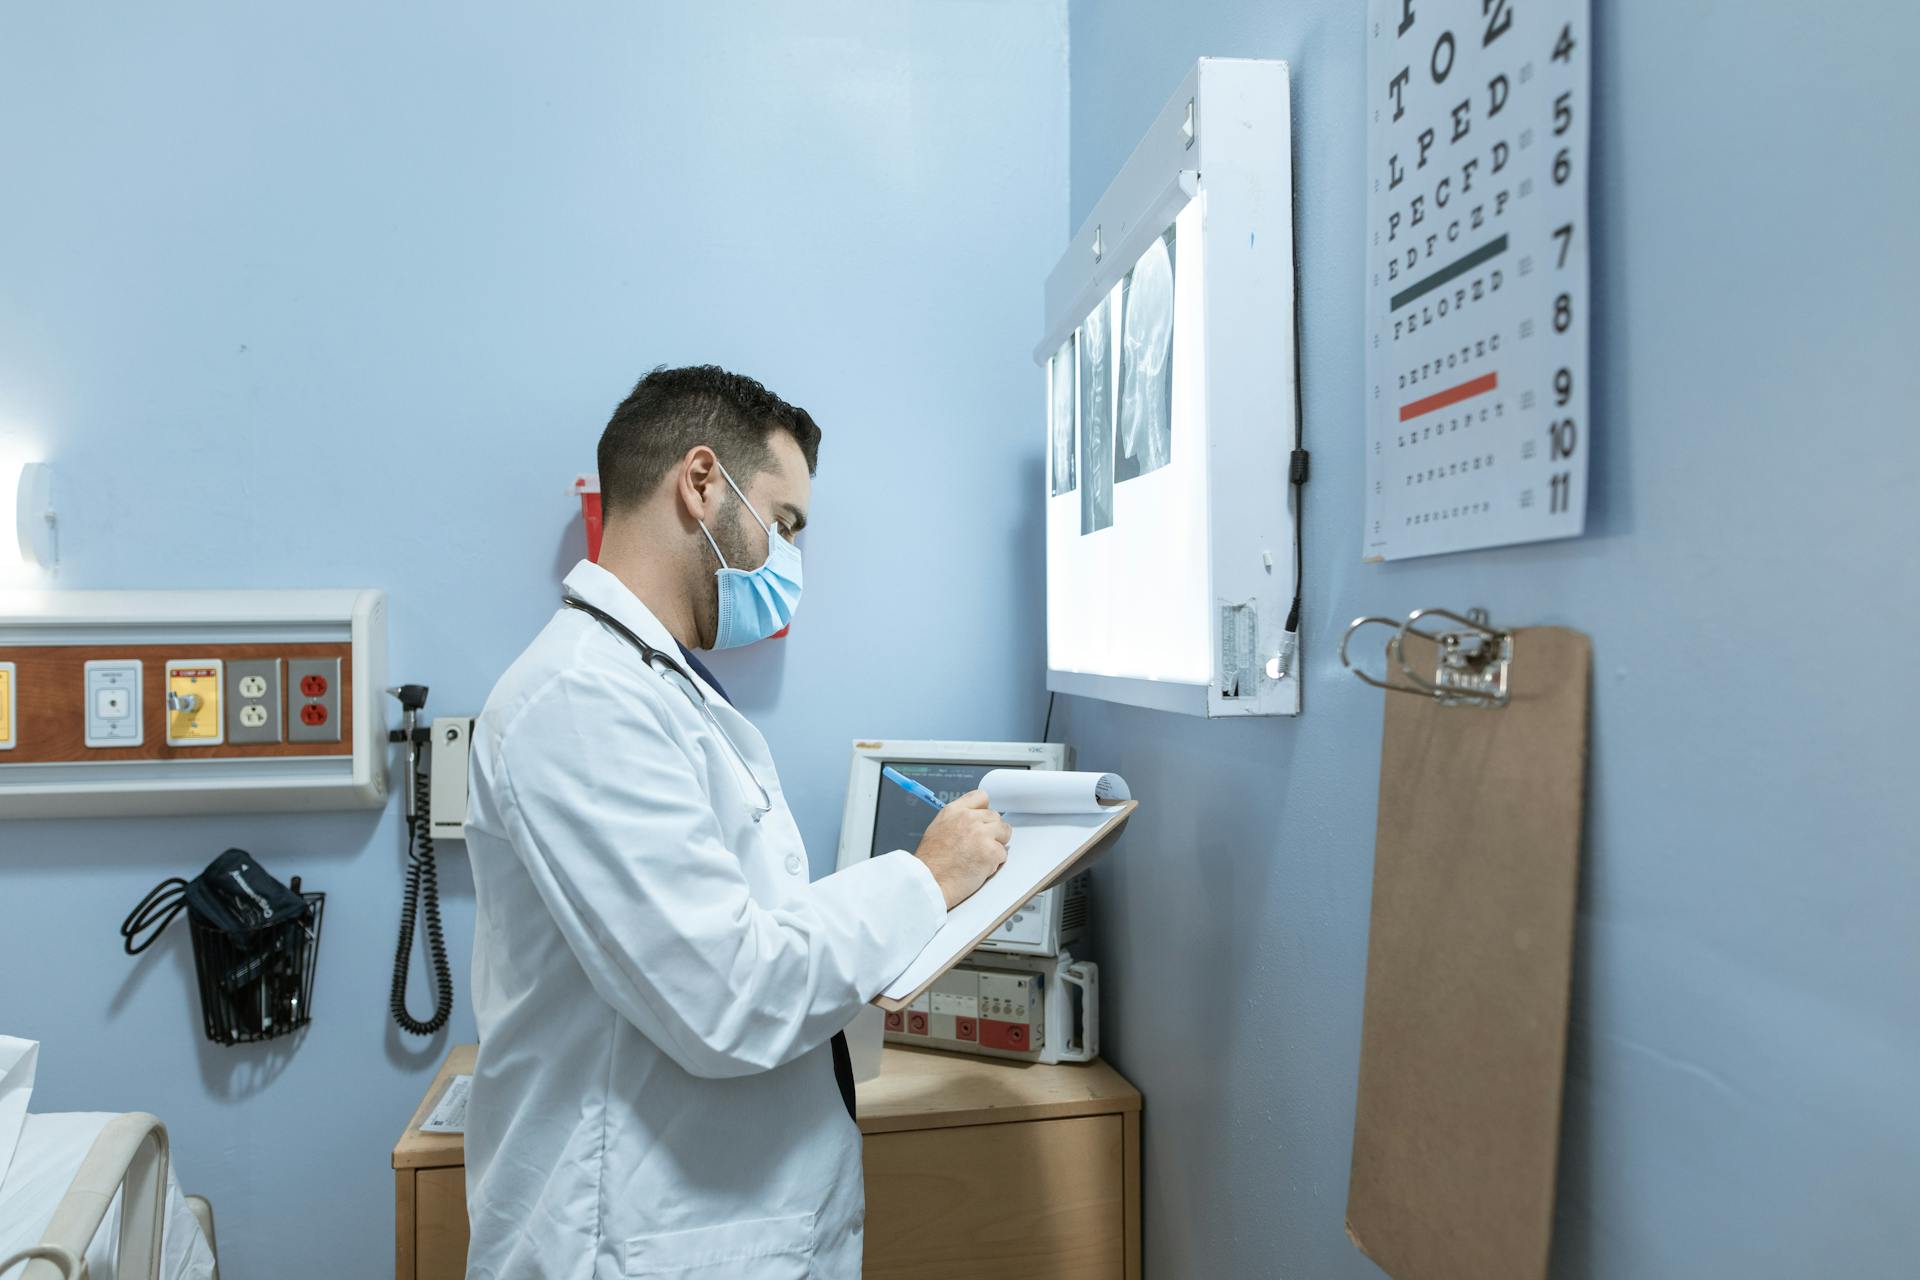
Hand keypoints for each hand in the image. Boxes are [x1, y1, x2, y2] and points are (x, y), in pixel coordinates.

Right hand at [912, 790, 1011, 909]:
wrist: (930, 882)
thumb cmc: (931, 863)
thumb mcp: (938, 829)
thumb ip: (957, 820)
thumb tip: (973, 820)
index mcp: (953, 811)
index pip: (981, 796)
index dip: (984, 810)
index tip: (984, 820)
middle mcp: (968, 818)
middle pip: (995, 816)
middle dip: (991, 832)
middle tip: (979, 847)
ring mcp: (981, 834)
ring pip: (1004, 832)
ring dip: (996, 845)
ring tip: (979, 857)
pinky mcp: (991, 851)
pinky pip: (1003, 854)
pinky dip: (994, 863)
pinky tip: (978, 868)